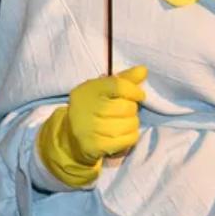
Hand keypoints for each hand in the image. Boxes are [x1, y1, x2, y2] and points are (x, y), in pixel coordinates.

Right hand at [37, 66, 146, 186]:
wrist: (70, 137)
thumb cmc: (92, 108)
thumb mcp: (103, 90)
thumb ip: (124, 79)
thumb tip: (143, 70)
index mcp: (88, 90)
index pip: (119, 85)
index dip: (134, 90)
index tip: (138, 95)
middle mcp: (86, 107)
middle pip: (126, 107)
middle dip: (132, 109)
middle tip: (124, 112)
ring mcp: (90, 128)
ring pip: (130, 124)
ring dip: (132, 124)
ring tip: (123, 123)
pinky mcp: (96, 145)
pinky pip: (128, 139)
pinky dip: (130, 137)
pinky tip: (121, 134)